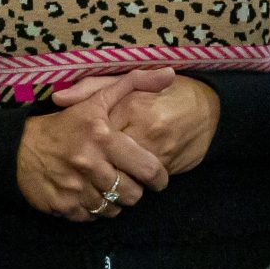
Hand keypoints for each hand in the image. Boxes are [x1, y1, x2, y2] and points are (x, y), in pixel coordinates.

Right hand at [16, 72, 172, 220]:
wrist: (18, 148)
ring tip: (107, 186)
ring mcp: (75, 189)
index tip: (157, 178)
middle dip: (135, 190)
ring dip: (115, 200)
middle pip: (133, 195)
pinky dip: (95, 209)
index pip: (148, 169)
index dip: (159, 178)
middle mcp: (90, 165)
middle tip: (127, 180)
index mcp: (102, 138)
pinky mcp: (63, 207)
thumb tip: (170, 74)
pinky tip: (88, 194)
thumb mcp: (97, 100)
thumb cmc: (64, 123)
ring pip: (114, 209)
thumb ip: (134, 84)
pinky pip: (93, 217)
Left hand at [58, 69, 219, 176]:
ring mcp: (159, 148)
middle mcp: (144, 126)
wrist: (211, 110)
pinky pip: (141, 182)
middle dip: (96, 167)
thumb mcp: (129, 84)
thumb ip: (93, 88)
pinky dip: (133, 184)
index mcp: (129, 104)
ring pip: (124, 173)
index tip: (77, 149)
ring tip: (108, 177)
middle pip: (107, 157)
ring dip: (114, 179)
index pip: (94, 131)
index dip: (82, 144)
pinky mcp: (170, 164)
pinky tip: (128, 181)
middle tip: (88, 169)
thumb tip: (59, 100)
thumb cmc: (165, 94)